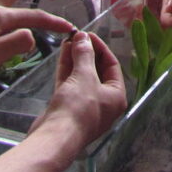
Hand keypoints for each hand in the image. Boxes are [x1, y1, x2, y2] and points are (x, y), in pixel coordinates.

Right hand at [29, 31, 126, 148]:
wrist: (55, 137)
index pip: (112, 65)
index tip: (88, 35)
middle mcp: (103, 101)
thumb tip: (83, 37)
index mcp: (116, 96)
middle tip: (77, 36)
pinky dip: (67, 69)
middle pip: (97, 71)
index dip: (101, 48)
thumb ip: (84, 54)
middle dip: (87, 52)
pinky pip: (70, 84)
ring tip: (68, 40)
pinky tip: (62, 53)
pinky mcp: (68, 108)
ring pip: (81, 77)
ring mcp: (85, 106)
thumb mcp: (85, 76)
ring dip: (75, 58)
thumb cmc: (78, 107)